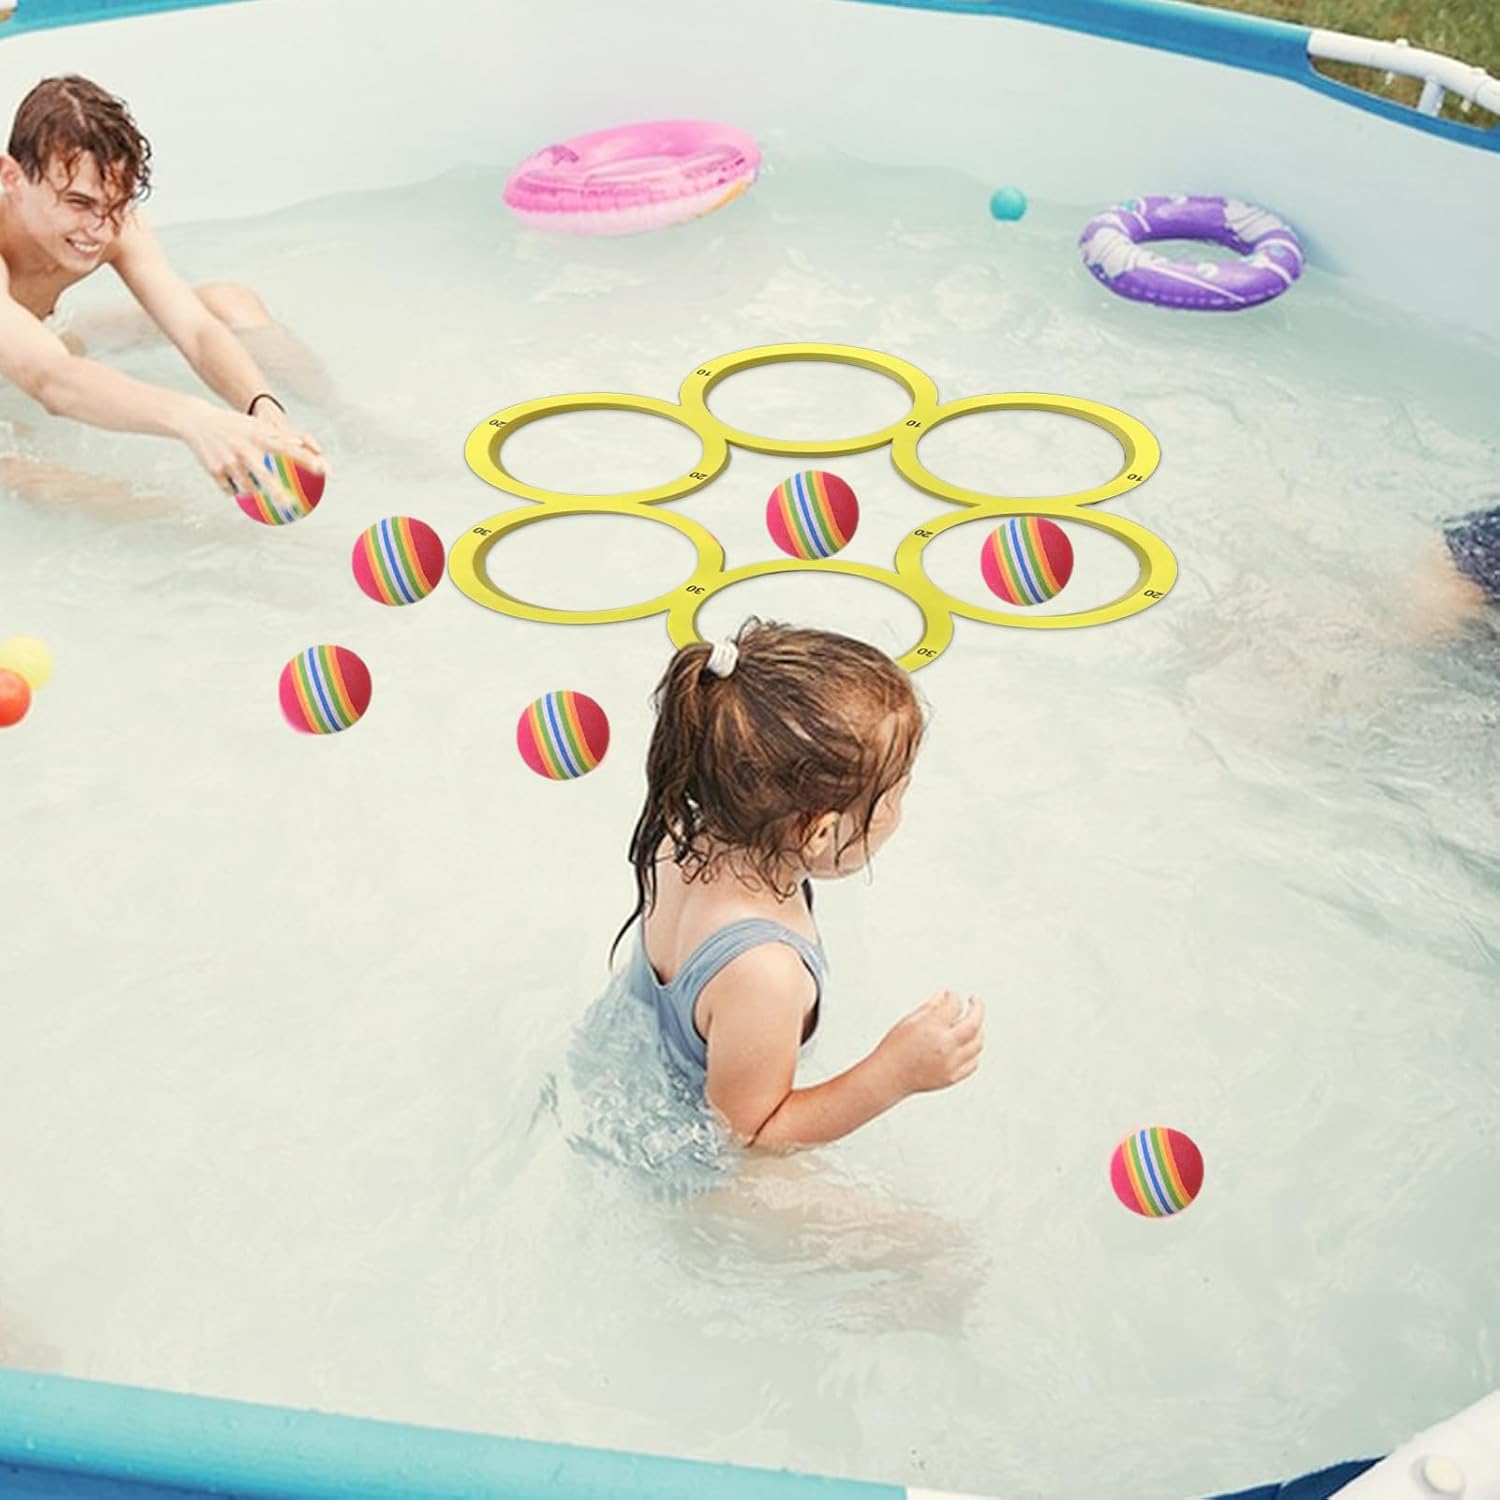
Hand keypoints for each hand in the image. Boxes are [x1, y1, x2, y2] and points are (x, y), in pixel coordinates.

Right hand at [173, 399, 323, 504]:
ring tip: (244, 472)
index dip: (303, 459)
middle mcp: (244, 449)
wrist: (195, 421)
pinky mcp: (215, 470)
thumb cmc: (232, 425)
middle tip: (291, 506)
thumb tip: (300, 441)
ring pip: (249, 488)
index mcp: (258, 436)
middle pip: (264, 476)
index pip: (286, 449)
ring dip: (252, 488)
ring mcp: (229, 461)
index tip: (321, 469)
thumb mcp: (254, 425)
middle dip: (277, 492)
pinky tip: (228, 473)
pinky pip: (231, 490)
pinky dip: (233, 487)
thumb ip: (276, 435)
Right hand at [875, 990, 984, 1095]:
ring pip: (977, 1044)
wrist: (889, 1076)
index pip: (954, 1005)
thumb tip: (944, 997)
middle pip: (974, 1023)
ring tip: (974, 1023)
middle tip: (975, 1002)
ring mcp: (950, 1063)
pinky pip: (973, 1063)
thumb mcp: (909, 1021)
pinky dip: (974, 1052)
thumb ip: (930, 1007)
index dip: (954, 996)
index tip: (951, 995)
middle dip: (978, 1008)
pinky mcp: (952, 1077)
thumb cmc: (895, 1048)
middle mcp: (945, 1045)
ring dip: (979, 1030)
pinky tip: (969, 1045)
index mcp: (932, 1028)